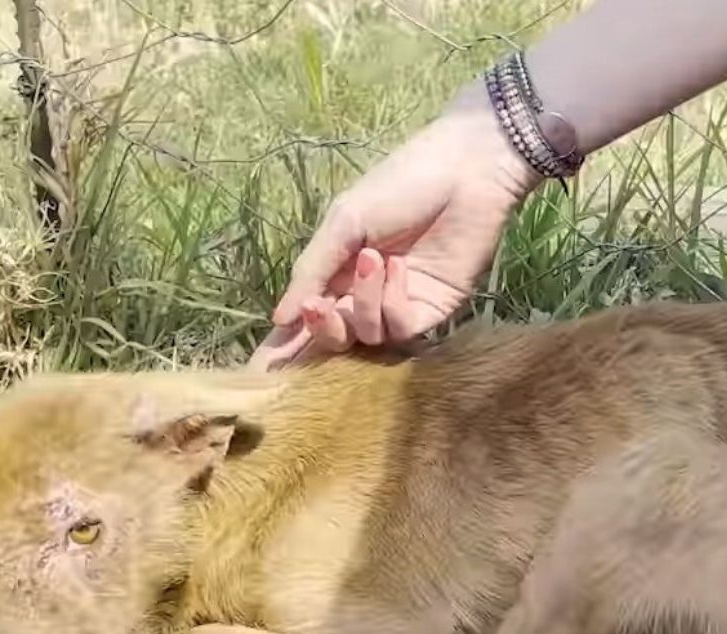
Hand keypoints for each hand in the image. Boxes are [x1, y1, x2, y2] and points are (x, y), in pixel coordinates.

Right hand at [249, 101, 540, 370]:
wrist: (466, 170)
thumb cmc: (402, 183)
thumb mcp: (345, 222)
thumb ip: (312, 270)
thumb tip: (279, 319)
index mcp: (338, 271)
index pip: (306, 317)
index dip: (284, 344)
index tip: (260, 369)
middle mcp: (365, 294)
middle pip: (334, 339)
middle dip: (322, 330)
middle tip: (317, 307)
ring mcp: (399, 304)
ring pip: (366, 337)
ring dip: (362, 304)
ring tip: (373, 259)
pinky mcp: (434, 310)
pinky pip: (401, 328)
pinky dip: (393, 302)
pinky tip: (399, 267)